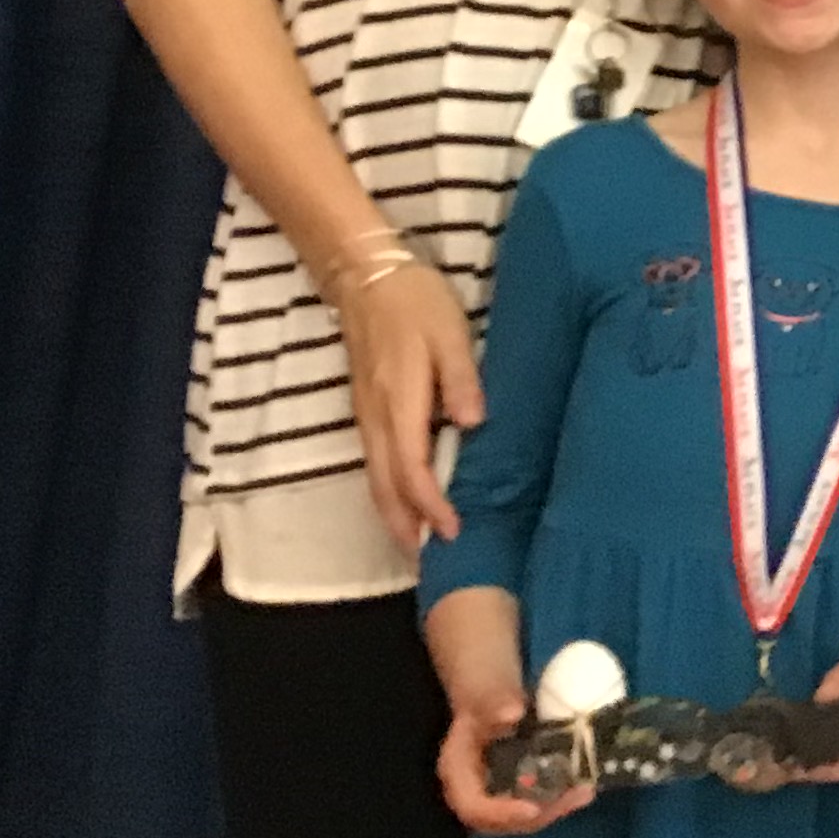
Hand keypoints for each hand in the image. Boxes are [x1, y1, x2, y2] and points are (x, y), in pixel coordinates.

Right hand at [340, 256, 481, 549]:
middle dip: (406, 527)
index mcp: (399, 402)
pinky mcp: (365, 408)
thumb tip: (473, 424)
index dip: (431, 506)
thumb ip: (462, 379)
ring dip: (393, 514)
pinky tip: (405, 499)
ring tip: (418, 544)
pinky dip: (388, 490)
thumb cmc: (416, 303)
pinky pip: (374, 462)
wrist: (366, 276)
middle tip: (431, 561)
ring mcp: (366, 415)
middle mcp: (376, 418)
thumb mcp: (451, 333)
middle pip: (385, 487)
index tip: (454, 531)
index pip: (412, 469)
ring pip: (375, 478)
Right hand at [435, 685, 589, 837]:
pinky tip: (584, 787)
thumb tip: (511, 714)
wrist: (490, 689)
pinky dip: (557, 799)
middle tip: (574, 798)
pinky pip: (534, 802)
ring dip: (554, 809)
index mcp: (457, 773)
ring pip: (521, 816)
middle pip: (502, 820)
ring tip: (585, 792)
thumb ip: (494, 701)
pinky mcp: (515, 788)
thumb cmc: (484, 690)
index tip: (532, 809)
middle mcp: (473, 791)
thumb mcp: (485, 691)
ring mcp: (495, 793)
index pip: (472, 807)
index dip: (501, 813)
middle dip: (540, 814)